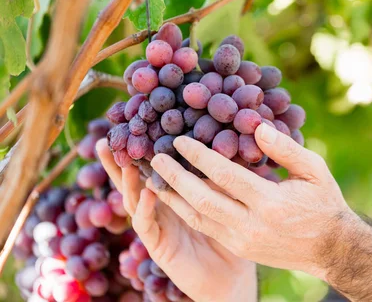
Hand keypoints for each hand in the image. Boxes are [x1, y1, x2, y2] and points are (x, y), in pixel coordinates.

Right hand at [96, 139, 257, 301]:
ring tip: (125, 159)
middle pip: (133, 181)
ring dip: (128, 180)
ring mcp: (157, 227)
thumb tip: (231, 140)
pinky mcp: (158, 246)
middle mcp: (161, 208)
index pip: (154, 167)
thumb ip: (221, 174)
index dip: (143, 149)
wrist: (232, 277)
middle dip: (118, 161)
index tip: (135, 124)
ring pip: (135, 200)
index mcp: (174, 194)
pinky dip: (145, 208)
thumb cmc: (233, 233)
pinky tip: (146, 192)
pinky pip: (147, 225)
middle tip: (107, 138)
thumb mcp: (228, 197)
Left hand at [148, 123, 356, 279]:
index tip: (180, 139)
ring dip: (172, 196)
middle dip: (175, 176)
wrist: (331, 249)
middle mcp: (252, 225)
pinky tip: (173, 196)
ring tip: (153, 176)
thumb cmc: (324, 202)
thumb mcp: (314, 170)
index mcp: (271, 203)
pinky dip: (185, 210)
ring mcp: (242, 240)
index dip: (199, 156)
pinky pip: (206, 227)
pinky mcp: (240, 247)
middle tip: (155, 157)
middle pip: (203, 198)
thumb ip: (285, 149)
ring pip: (198, 217)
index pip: (225, 175)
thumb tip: (256, 126)